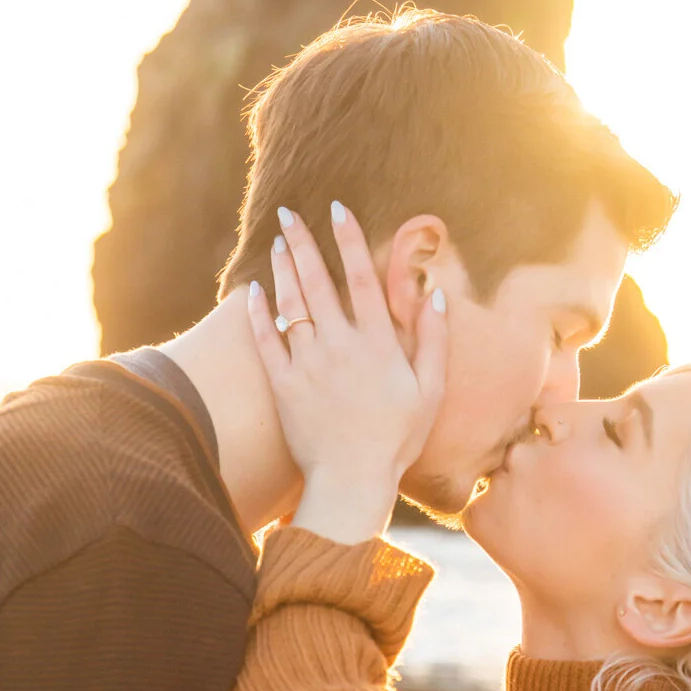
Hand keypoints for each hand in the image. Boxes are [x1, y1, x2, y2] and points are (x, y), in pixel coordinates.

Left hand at [247, 203, 446, 543]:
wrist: (351, 481)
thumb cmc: (397, 439)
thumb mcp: (430, 392)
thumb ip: (435, 342)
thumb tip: (435, 297)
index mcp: (378, 345)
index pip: (361, 279)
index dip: (350, 241)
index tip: (338, 210)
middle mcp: (339, 346)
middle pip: (318, 282)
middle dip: (303, 242)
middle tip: (289, 213)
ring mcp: (307, 364)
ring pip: (290, 304)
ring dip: (283, 269)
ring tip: (280, 243)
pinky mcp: (283, 385)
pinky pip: (265, 340)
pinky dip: (258, 313)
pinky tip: (254, 290)